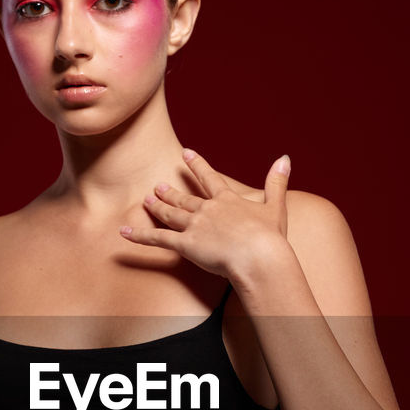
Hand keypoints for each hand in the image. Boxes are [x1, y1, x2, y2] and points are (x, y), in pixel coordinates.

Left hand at [120, 149, 291, 282]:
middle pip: (185, 198)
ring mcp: (194, 226)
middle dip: (170, 192)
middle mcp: (208, 209)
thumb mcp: (276, 207)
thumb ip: (277, 182)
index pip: (209, 179)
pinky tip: (124, 231)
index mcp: (228, 201)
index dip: (197, 165)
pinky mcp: (185, 244)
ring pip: (170, 214)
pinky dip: (139, 235)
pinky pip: (157, 239)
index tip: (186, 153)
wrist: (259, 256)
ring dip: (157, 207)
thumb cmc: (270, 237)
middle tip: (158, 186)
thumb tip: (285, 158)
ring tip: (146, 200)